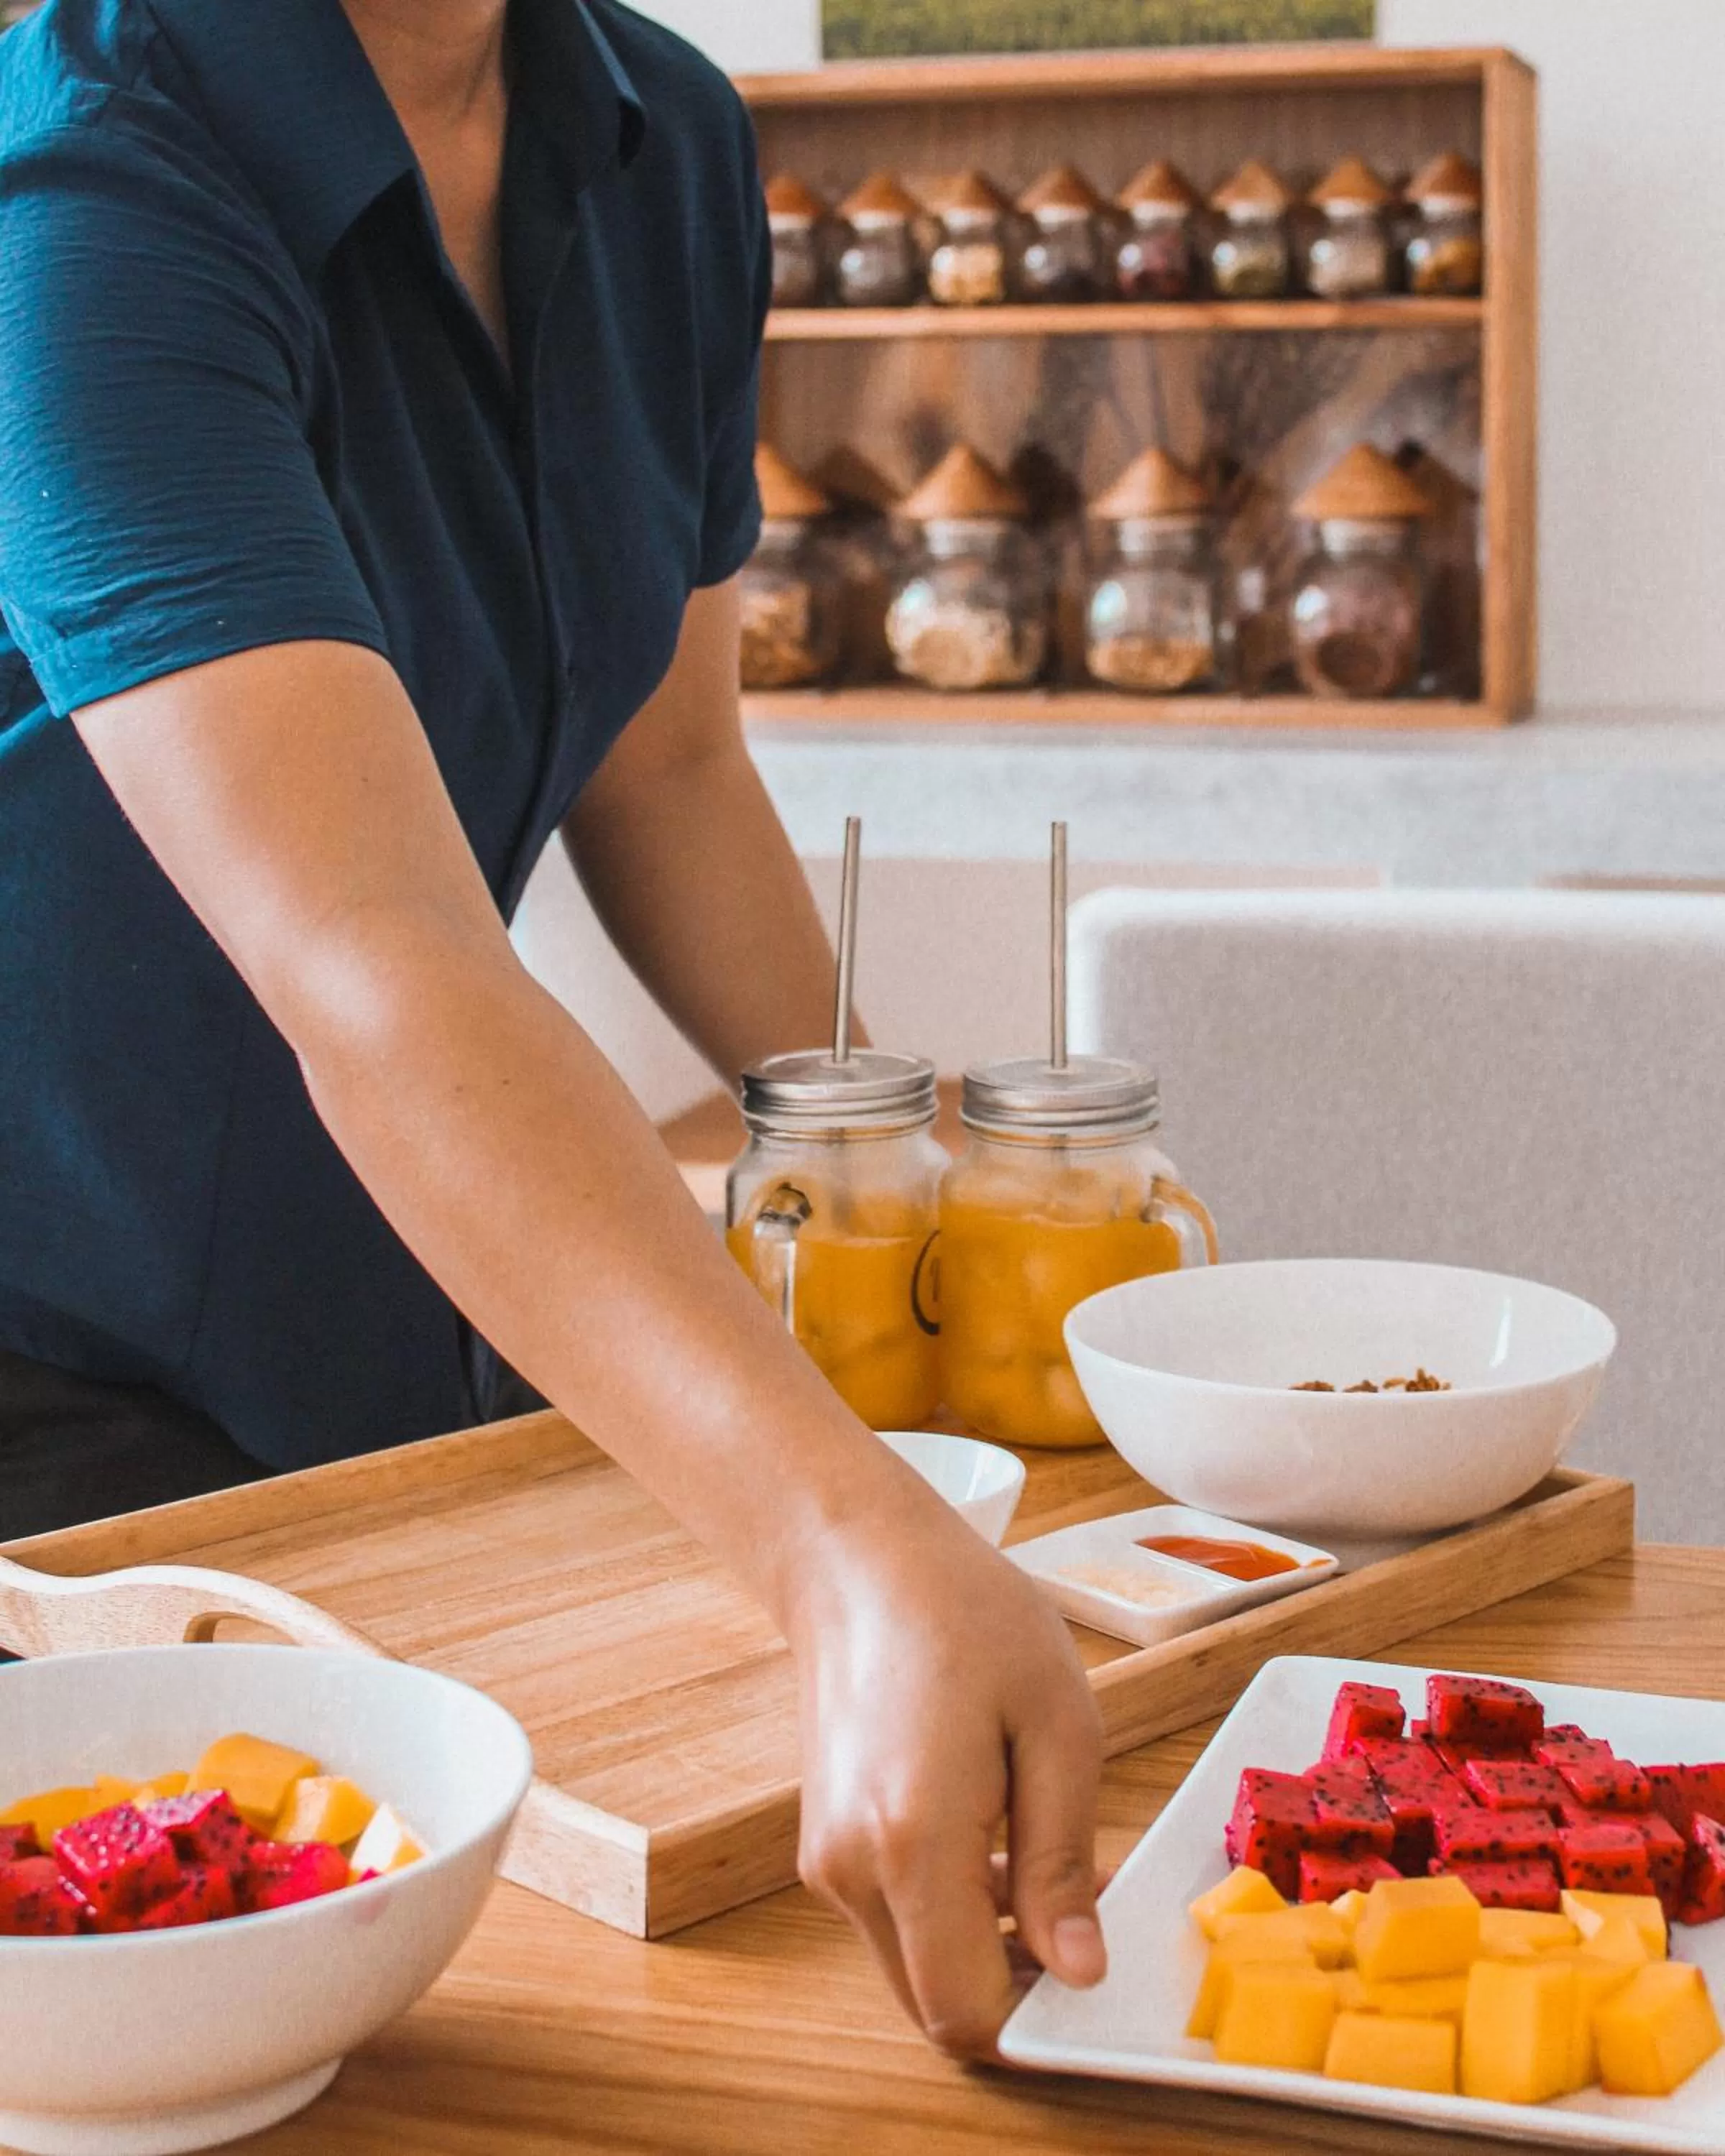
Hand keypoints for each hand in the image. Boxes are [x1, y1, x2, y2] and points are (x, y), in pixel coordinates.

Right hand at [787, 1505, 1106, 2056]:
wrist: (859, 1560)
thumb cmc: (964, 1615)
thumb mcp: (1056, 1725)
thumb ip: (1060, 1860)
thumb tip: (1078, 1971)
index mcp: (912, 1842)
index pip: (965, 2013)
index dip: (1037, 2021)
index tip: (1094, 1976)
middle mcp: (852, 1869)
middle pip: (936, 2006)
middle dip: (1019, 1987)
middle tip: (1087, 1913)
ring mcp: (828, 1861)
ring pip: (916, 1966)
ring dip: (989, 1949)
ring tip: (1056, 1865)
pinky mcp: (826, 1845)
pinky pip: (896, 1919)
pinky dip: (951, 1914)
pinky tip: (1000, 1843)